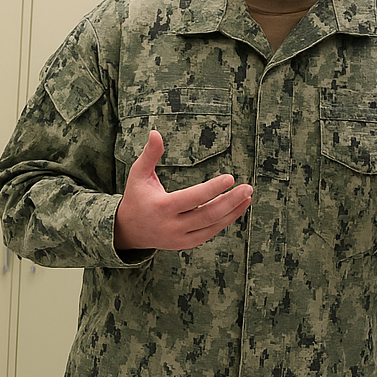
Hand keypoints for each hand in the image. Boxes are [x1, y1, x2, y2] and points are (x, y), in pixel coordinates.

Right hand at [113, 130, 252, 251]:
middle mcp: (171, 225)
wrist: (128, 231)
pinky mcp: (184, 244)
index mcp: (162, 207)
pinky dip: (224, 222)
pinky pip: (209, 233)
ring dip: (232, 212)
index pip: (192, 198)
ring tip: (247, 197)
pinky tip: (237, 209)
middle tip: (247, 188)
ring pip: (211, 226)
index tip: (230, 178)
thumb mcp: (138, 174)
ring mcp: (179, 238)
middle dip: (230, 202)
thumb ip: (149, 155)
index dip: (212, 189)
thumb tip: (155, 132)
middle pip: (207, 215)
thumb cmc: (136, 197)